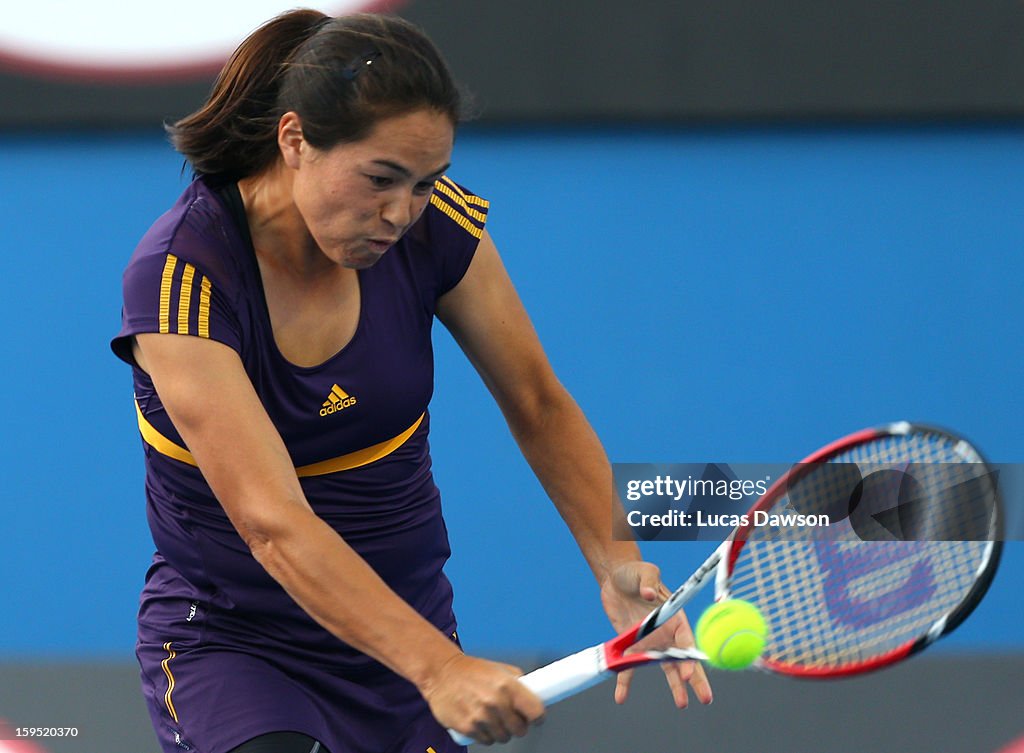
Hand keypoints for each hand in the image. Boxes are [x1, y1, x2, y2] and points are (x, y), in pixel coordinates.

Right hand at [420, 653, 544, 744]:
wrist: (441, 673)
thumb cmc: (470, 670)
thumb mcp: (499, 668)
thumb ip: (517, 683)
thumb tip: (534, 696)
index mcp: (508, 686)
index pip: (535, 711)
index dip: (538, 716)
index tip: (536, 717)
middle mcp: (496, 702)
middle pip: (520, 730)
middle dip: (518, 725)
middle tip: (511, 717)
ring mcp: (481, 717)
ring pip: (504, 737)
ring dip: (501, 731)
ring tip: (492, 717)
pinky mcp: (468, 728)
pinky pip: (486, 741)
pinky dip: (486, 735)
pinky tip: (481, 722)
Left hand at [600, 561, 712, 707]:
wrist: (615, 579)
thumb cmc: (635, 573)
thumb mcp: (644, 572)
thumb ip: (648, 581)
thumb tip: (648, 593)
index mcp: (674, 618)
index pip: (685, 641)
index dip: (688, 658)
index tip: (687, 673)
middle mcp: (666, 634)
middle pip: (683, 659)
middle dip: (694, 679)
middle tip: (705, 699)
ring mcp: (650, 642)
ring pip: (664, 668)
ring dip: (673, 686)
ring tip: (682, 704)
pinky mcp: (631, 646)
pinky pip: (629, 668)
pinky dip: (624, 683)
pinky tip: (620, 697)